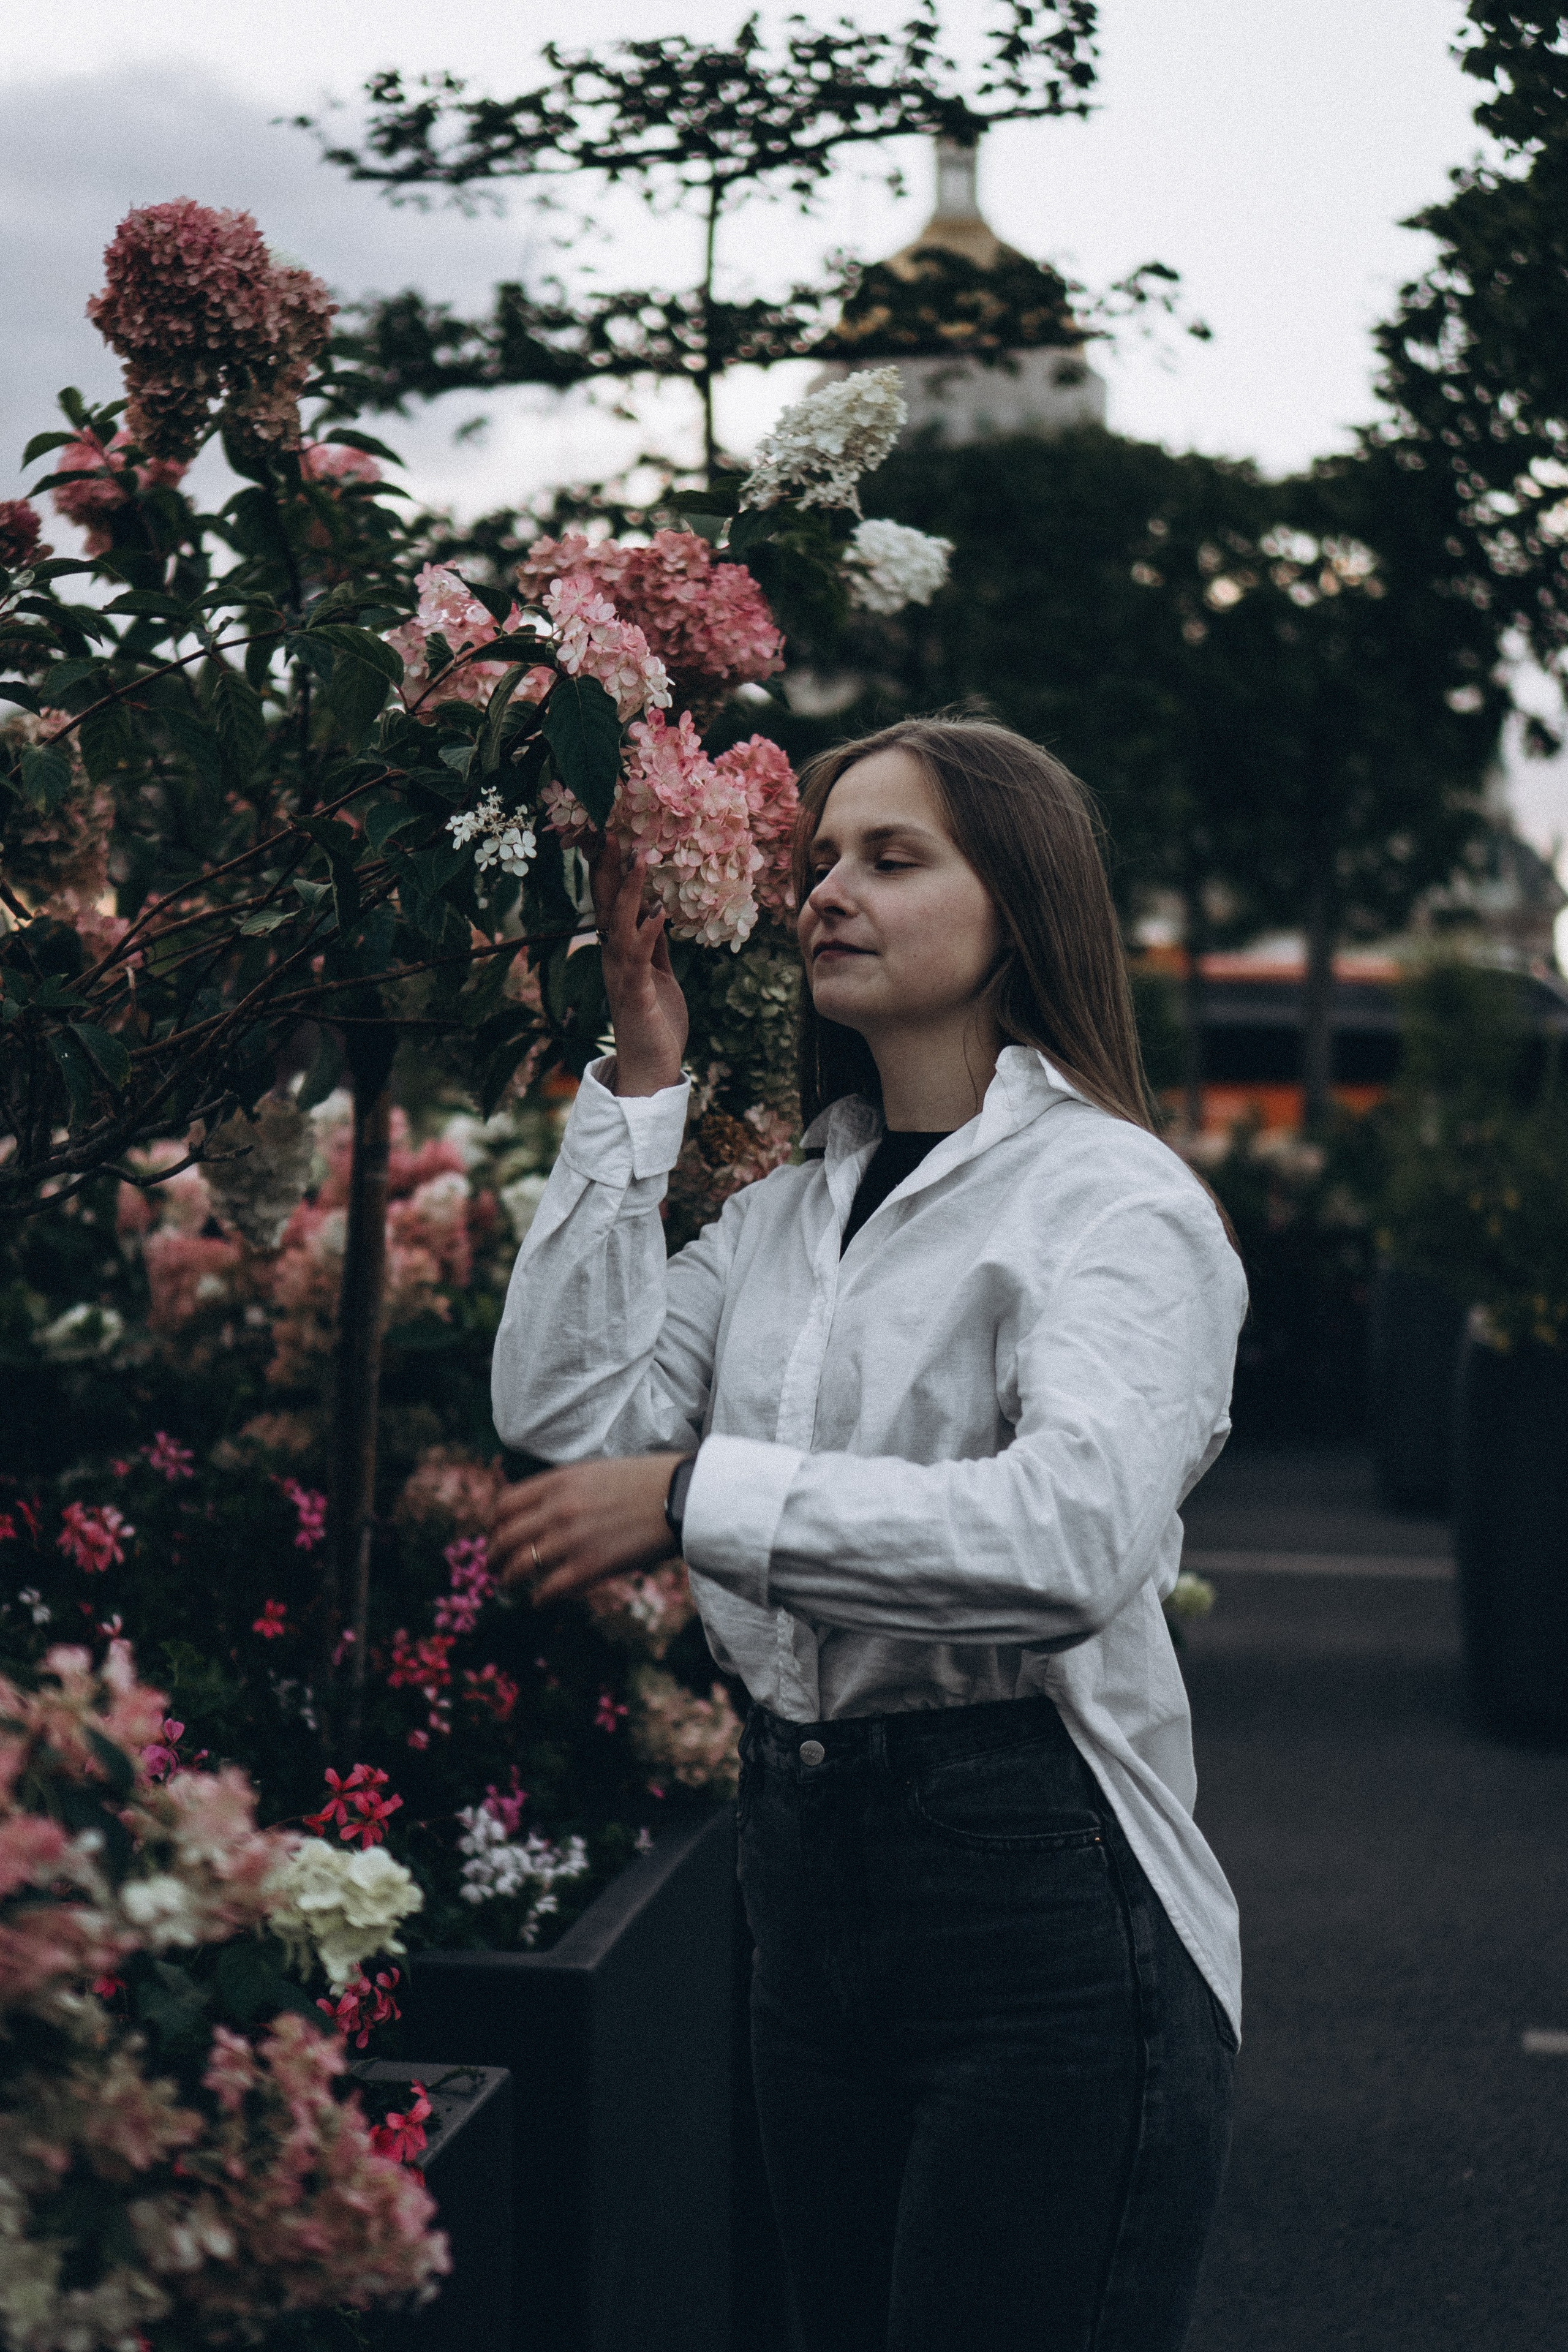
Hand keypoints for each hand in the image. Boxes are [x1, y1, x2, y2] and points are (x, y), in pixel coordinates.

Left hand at [489, 1455, 687, 1603]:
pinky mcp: (590, 1566)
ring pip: (519, 1566)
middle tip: (493, 1567)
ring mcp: (571, 1538)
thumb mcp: (594, 1472)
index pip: (504, 1505)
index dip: (494, 1525)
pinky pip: (549, 1589)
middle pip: (504, 1537)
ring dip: (509, 1580)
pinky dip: (538, 1598)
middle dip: (493, 1557)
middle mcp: (557, 1508)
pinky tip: (539, 1600)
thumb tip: (540, 1512)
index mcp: (558, 1481)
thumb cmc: (644, 1483)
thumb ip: (563, 1489)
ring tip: (509, 1586)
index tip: (495, 1535)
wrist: (680, 1496)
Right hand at [590, 837, 688, 1096]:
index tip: (609, 833)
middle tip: (610, 828)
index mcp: (618, 952)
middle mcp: (613, 959)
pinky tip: (658, 913)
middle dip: (606, 868)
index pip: (608, 903)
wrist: (651, 1068)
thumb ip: (655, 945)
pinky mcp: (636, 994)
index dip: (607, 869)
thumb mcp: (659, 975)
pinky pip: (640, 958)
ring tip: (638, 858)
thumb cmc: (656, 1023)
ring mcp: (622, 976)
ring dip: (628, 891)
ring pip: (619, 925)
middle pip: (604, 905)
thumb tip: (657, 912)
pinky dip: (648, 934)